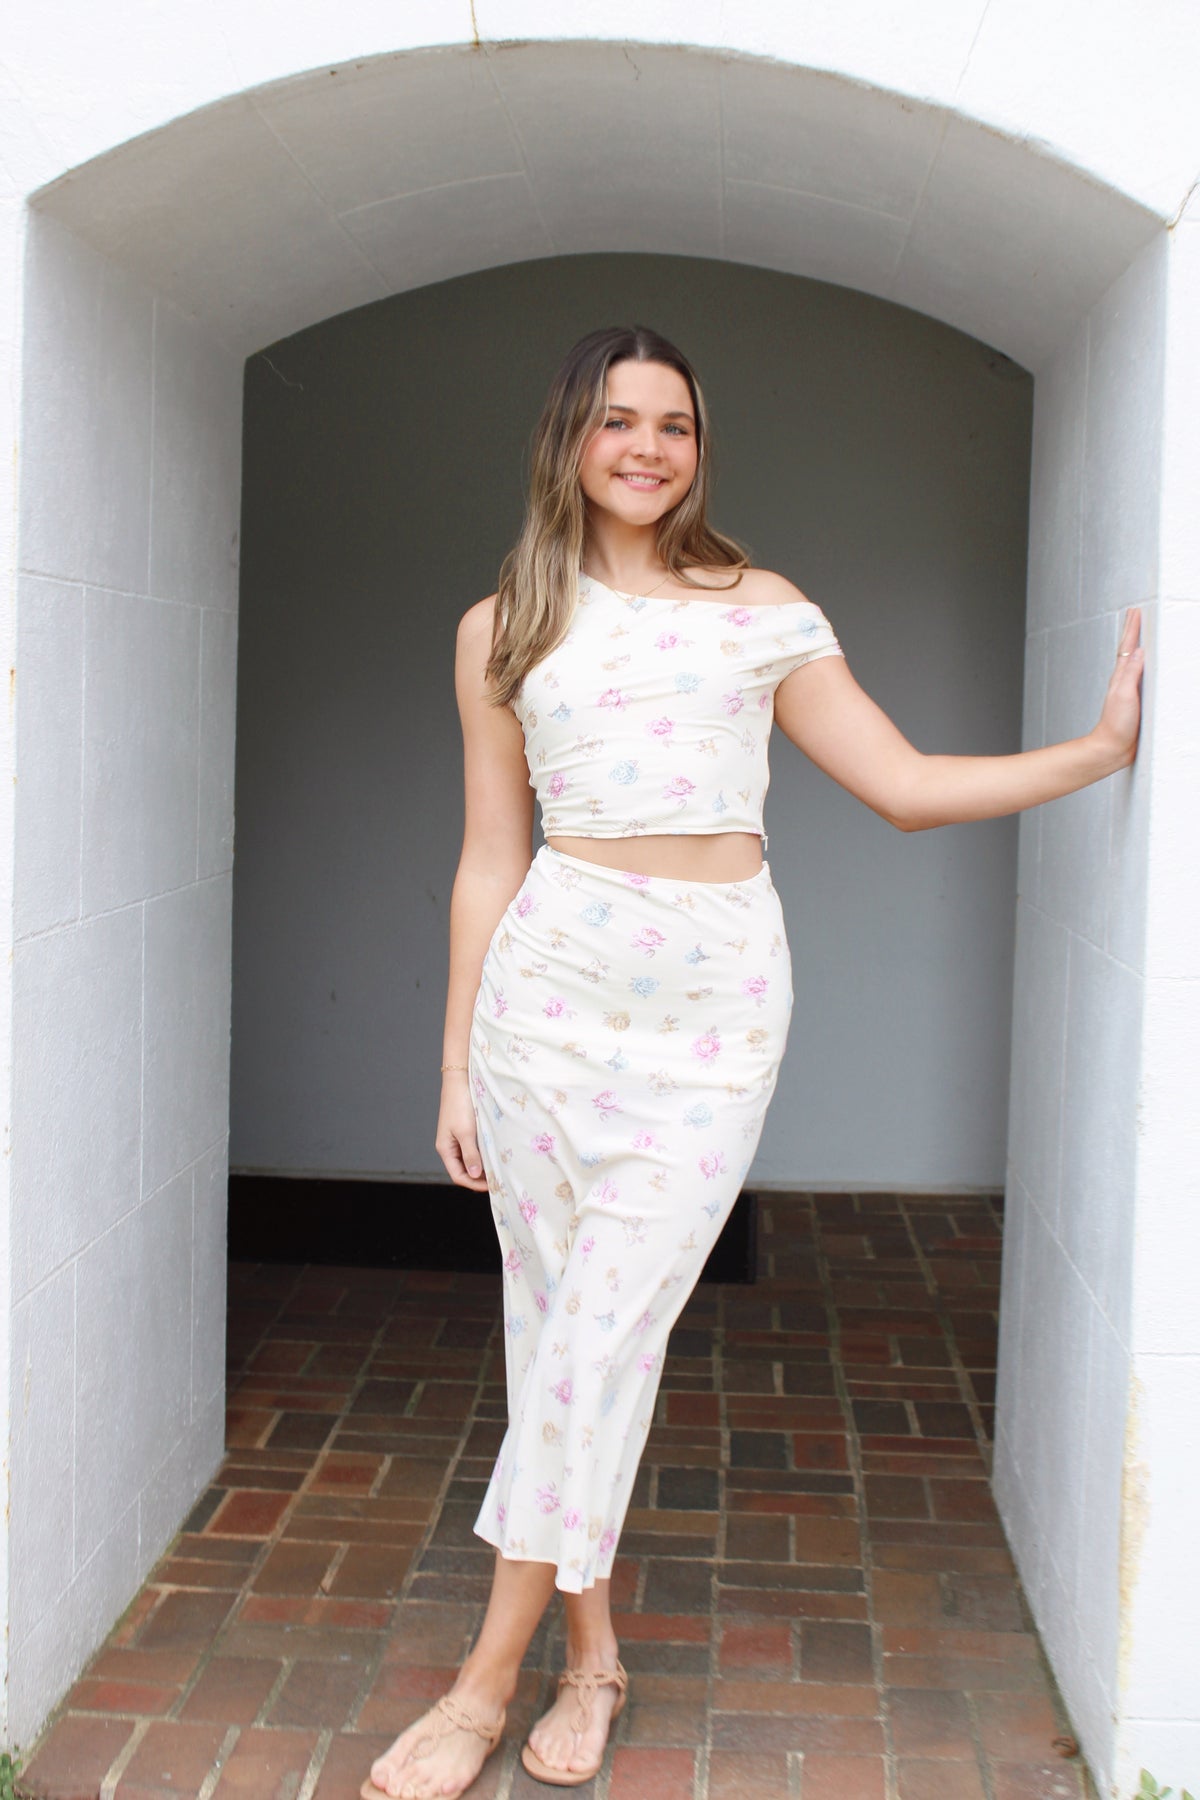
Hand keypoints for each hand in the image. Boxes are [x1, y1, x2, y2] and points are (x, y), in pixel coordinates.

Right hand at [435, 1075, 489, 1191]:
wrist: (460, 1080)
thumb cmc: (460, 1105)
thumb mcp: (466, 1132)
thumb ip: (470, 1155)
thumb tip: (475, 1176)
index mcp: (445, 1149)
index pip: (458, 1175)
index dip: (473, 1184)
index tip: (491, 1186)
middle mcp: (449, 1146)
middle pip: (463, 1170)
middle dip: (478, 1178)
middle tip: (497, 1180)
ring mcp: (456, 1138)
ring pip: (468, 1160)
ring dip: (481, 1167)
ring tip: (497, 1170)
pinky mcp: (464, 1130)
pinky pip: (472, 1148)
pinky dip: (482, 1155)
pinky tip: (494, 1154)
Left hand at [1092, 607, 1143, 769]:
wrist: (1112, 748)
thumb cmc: (1116, 725)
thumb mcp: (1124, 695)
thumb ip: (1131, 673)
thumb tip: (1138, 650)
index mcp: (1121, 676)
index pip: (1128, 647)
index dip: (1132, 628)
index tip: (1135, 611)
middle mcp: (1124, 680)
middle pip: (1129, 649)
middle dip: (1132, 631)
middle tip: (1135, 614)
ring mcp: (1129, 689)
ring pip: (1134, 661)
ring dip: (1136, 644)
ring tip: (1140, 633)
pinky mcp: (1136, 700)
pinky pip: (1141, 675)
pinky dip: (1143, 664)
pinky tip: (1145, 666)